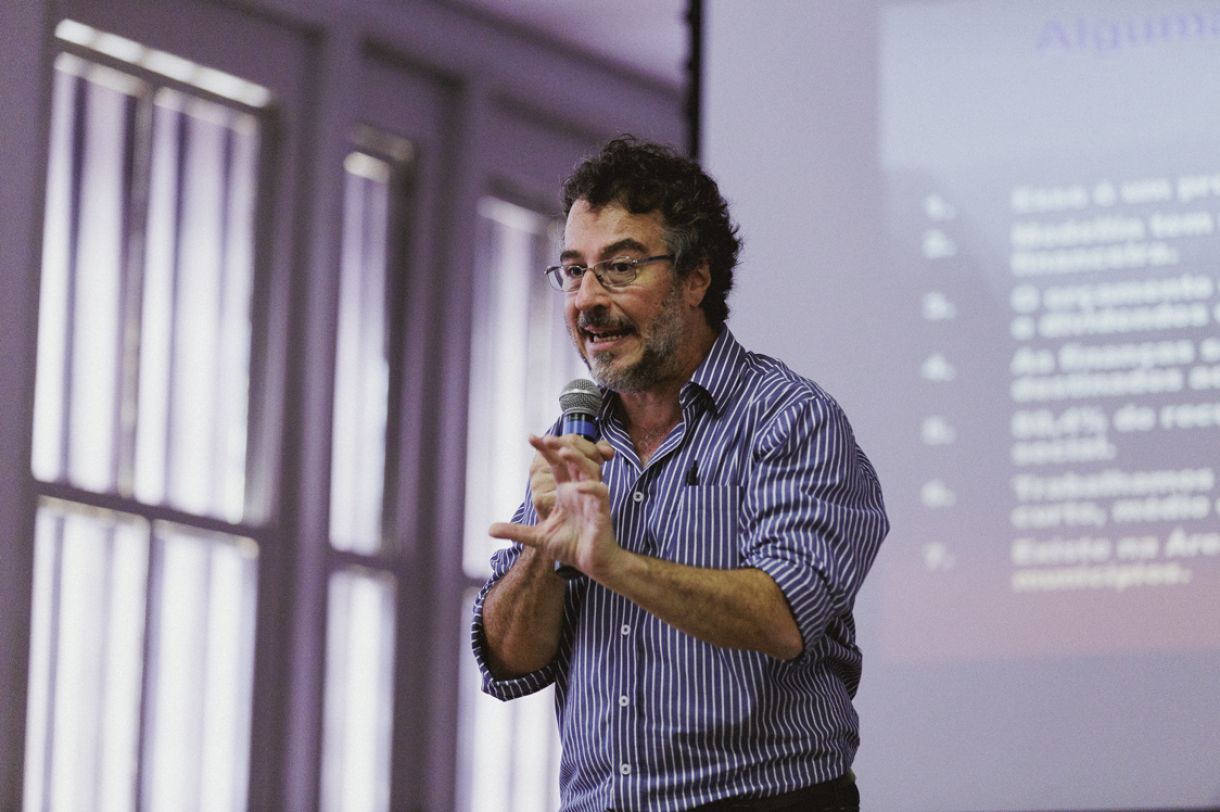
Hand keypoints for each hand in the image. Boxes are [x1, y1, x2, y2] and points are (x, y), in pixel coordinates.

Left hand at [494, 434, 619, 575]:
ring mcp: (591, 499)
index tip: (531, 437)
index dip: (546, 450)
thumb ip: (516, 531)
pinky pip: (600, 493)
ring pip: (589, 471)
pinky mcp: (602, 511)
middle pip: (573, 460)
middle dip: (562, 446)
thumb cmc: (570, 546)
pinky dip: (591, 488)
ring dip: (578, 460)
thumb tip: (490, 529)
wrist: (591, 564)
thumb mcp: (538, 537)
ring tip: (563, 451)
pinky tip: (578, 487)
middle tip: (546, 438)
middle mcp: (579, 490)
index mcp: (566, 491)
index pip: (556, 464)